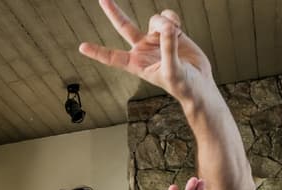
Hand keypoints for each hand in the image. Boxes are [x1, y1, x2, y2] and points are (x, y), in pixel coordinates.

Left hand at [79, 1, 214, 104]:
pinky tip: (178, 30)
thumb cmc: (182, 86)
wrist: (199, 83)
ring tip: (174, 36)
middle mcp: (143, 48)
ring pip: (155, 19)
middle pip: (124, 26)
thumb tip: (165, 28)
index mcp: (136, 63)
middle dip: (114, 12)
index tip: (82, 47)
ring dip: (165, 25)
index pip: (113, 57)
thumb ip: (167, 49)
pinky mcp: (170, 32)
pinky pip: (167, 17)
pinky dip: (173, 20)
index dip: (98, 52)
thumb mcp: (172, 72)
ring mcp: (156, 38)